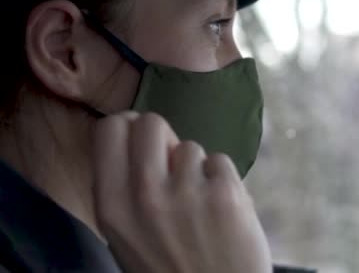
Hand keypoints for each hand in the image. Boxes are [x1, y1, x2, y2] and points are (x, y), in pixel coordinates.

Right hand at [92, 112, 270, 272]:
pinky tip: (221, 209)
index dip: (128, 128)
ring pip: (191, 146)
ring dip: (196, 169)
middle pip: (151, 123)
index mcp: (112, 206)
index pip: (109, 129)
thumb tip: (135, 133)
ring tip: (200, 204)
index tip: (139, 140)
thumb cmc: (169, 270)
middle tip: (172, 164)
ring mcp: (187, 192)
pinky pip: (220, 162)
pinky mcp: (226, 193)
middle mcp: (145, 194)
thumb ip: (124, 188)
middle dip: (163, 138)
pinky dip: (223, 181)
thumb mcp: (126, 236)